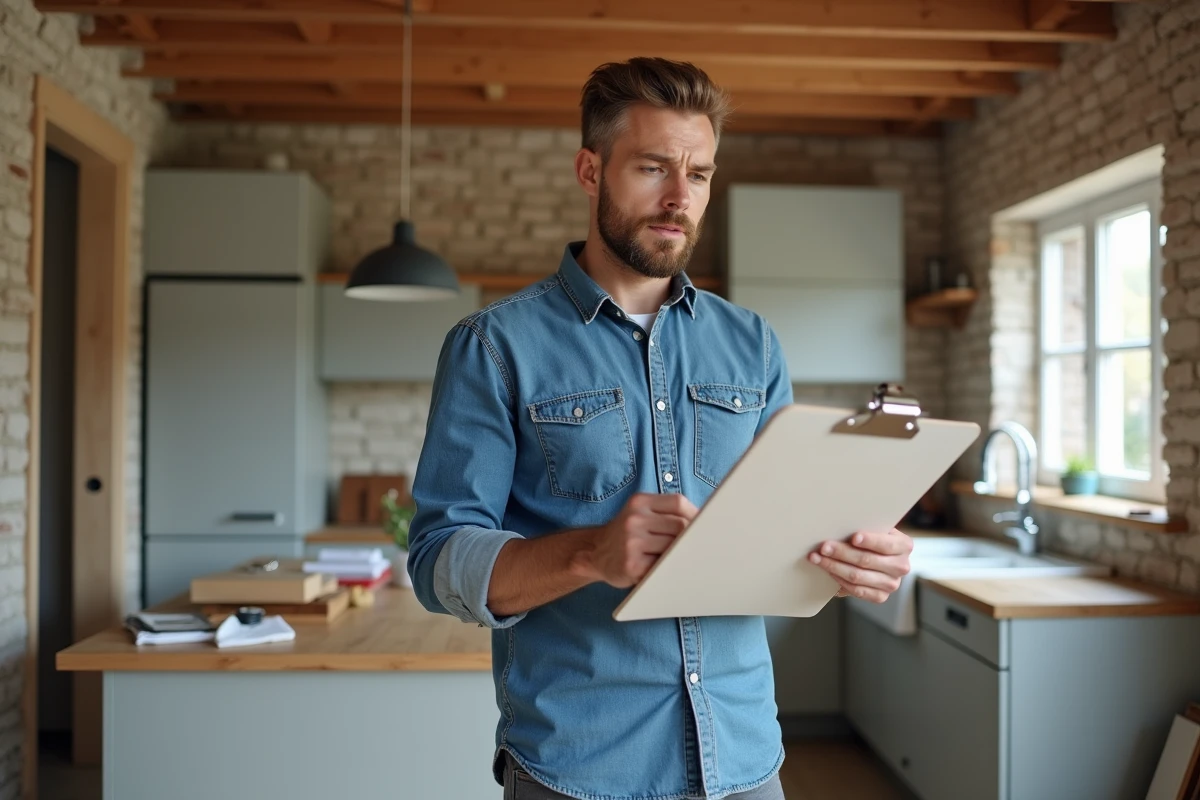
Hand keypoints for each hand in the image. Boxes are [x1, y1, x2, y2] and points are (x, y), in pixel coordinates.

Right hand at [579, 493, 698, 587]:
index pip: (678, 503)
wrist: (594, 553)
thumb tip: (705, 520)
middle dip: (690, 538)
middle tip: (695, 546)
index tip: (704, 526)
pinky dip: (669, 567)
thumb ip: (667, 513)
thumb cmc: (627, 534)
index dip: (695, 515)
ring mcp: (631, 542)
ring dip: (679, 553)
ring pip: (674, 546)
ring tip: (676, 557)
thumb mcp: (641, 513)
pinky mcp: (632, 565)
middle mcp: (633, 519)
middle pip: (680, 526)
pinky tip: (664, 568)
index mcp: (639, 502)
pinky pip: (663, 565)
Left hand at [808, 528, 912, 602]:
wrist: (877, 555)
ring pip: (858, 576)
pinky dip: (839, 580)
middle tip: (824, 547)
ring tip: (817, 558)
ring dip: (834, 566)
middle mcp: (901, 566)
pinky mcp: (880, 596)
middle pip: (867, 560)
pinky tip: (827, 571)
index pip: (886, 544)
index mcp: (904, 545)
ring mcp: (892, 584)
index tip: (853, 537)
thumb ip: (866, 527)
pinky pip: (856, 590)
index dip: (870, 541)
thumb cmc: (872, 537)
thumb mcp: (875, 528)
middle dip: (842, 553)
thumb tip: (840, 526)